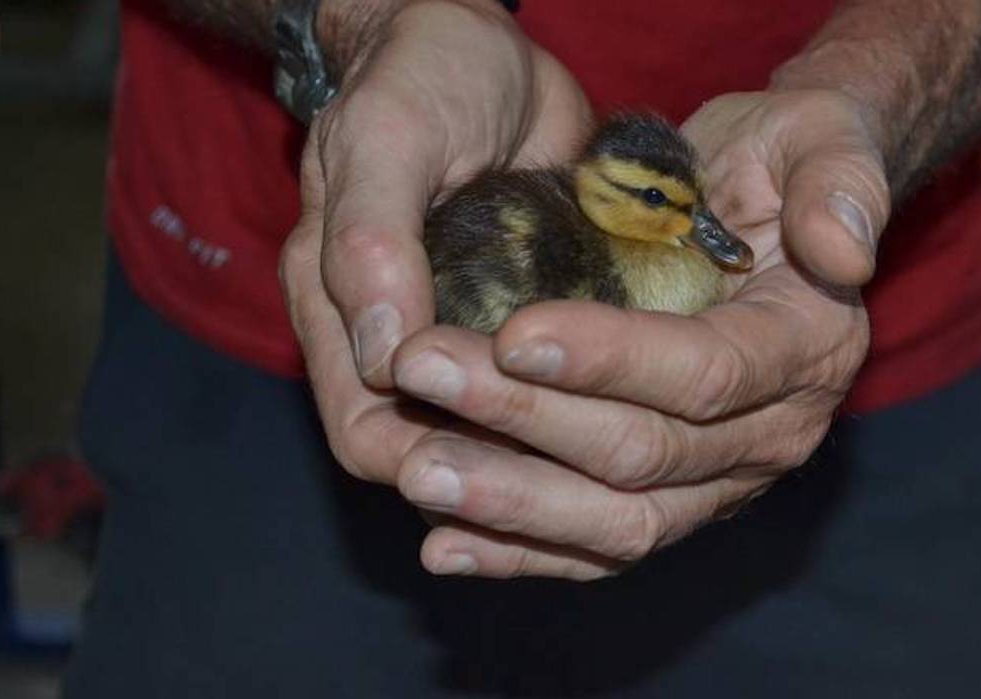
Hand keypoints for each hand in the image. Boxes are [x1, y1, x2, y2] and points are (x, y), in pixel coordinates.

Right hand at [280, 0, 591, 484]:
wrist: (486, 46)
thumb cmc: (423, 77)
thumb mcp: (389, 138)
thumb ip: (372, 239)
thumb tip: (384, 355)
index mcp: (342, 310)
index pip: (368, 433)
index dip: (425, 464)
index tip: (506, 456)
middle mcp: (403, 339)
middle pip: (439, 454)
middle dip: (504, 475)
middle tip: (587, 466)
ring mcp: (468, 335)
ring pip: (500, 436)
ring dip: (553, 453)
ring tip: (620, 453)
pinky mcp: (528, 319)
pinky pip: (549, 390)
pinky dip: (585, 409)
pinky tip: (638, 413)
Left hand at [388, 89, 890, 579]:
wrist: (765, 212)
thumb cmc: (780, 163)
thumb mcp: (817, 140)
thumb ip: (836, 182)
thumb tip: (843, 250)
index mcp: (809, 350)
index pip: (709, 373)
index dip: (612, 360)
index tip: (511, 333)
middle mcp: (775, 434)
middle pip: (646, 455)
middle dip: (527, 422)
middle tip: (423, 373)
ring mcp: (722, 482)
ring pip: (619, 522)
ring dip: (511, 502)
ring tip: (418, 472)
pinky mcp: (673, 501)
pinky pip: (599, 546)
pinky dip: (521, 550)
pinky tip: (444, 545)